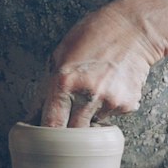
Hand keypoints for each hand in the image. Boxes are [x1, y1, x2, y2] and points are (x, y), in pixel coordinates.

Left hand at [35, 5, 166, 127]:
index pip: (51, 124)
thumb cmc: (93, 35)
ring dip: (87, 115)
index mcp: (65, 81)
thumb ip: (46, 87)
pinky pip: (110, 116)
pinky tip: (109, 86)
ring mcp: (109, 102)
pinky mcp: (127, 105)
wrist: (134, 29)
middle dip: (67, 130)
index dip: (46, 134)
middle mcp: (87, 95)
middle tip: (66, 118)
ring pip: (92, 124)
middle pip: (72, 134)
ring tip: (92, 89)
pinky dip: (106, 107)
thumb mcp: (59, 54)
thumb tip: (34, 116)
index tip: (43, 138)